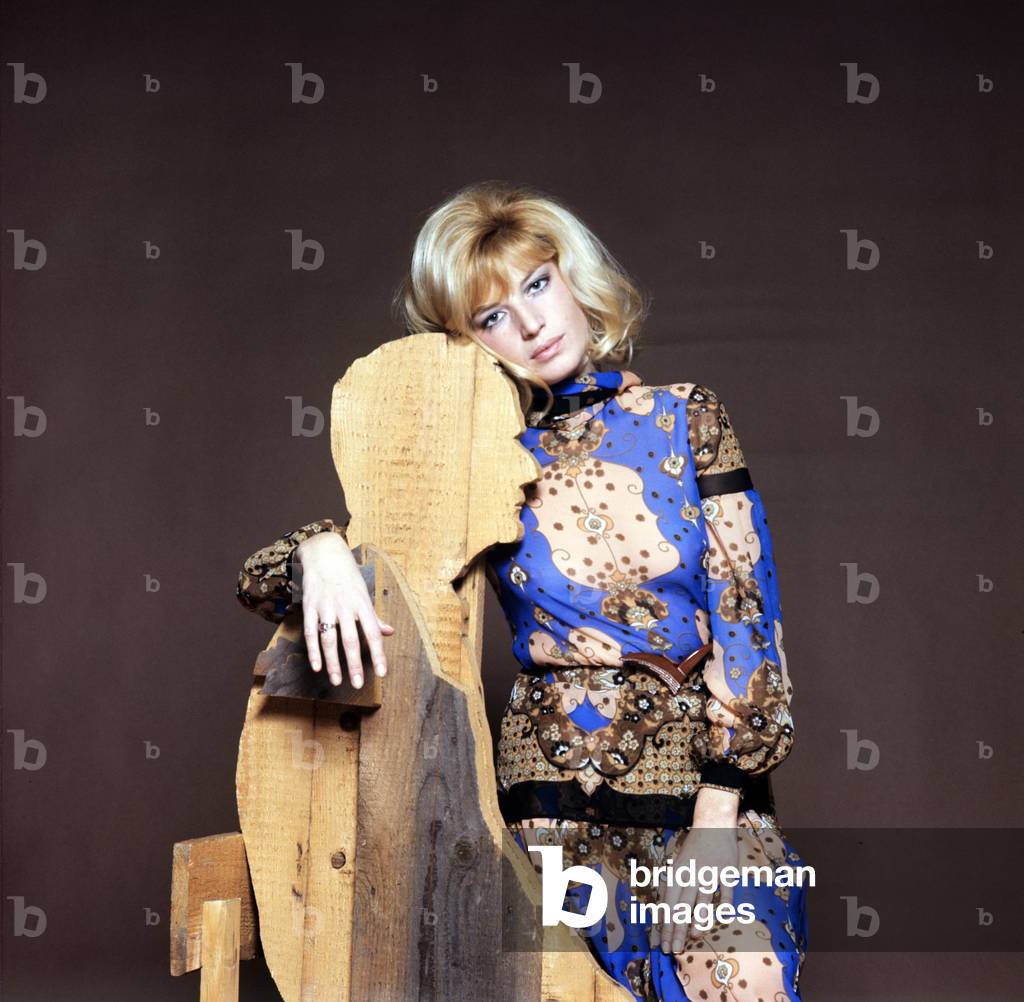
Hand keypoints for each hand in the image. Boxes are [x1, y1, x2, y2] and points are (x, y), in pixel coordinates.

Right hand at [293, 532, 393, 687]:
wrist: (325, 553)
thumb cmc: (348, 577)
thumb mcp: (364, 594)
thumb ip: (374, 616)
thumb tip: (390, 632)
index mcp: (362, 604)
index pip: (373, 633)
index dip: (379, 654)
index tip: (382, 673)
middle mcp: (345, 606)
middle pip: (351, 640)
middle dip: (354, 664)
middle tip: (357, 684)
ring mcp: (326, 606)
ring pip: (329, 639)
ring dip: (333, 663)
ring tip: (336, 681)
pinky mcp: (310, 606)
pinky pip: (310, 632)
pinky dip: (313, 651)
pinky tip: (317, 667)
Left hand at [654, 793, 739, 954]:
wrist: (713, 824)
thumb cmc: (693, 850)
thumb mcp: (677, 866)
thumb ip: (673, 889)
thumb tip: (663, 916)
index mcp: (676, 874)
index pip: (668, 904)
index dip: (665, 926)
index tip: (663, 946)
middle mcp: (691, 874)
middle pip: (682, 905)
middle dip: (677, 929)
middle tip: (674, 949)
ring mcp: (709, 872)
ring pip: (703, 899)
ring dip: (699, 918)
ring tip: (695, 936)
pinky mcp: (727, 870)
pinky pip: (726, 890)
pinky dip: (725, 903)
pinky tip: (723, 916)